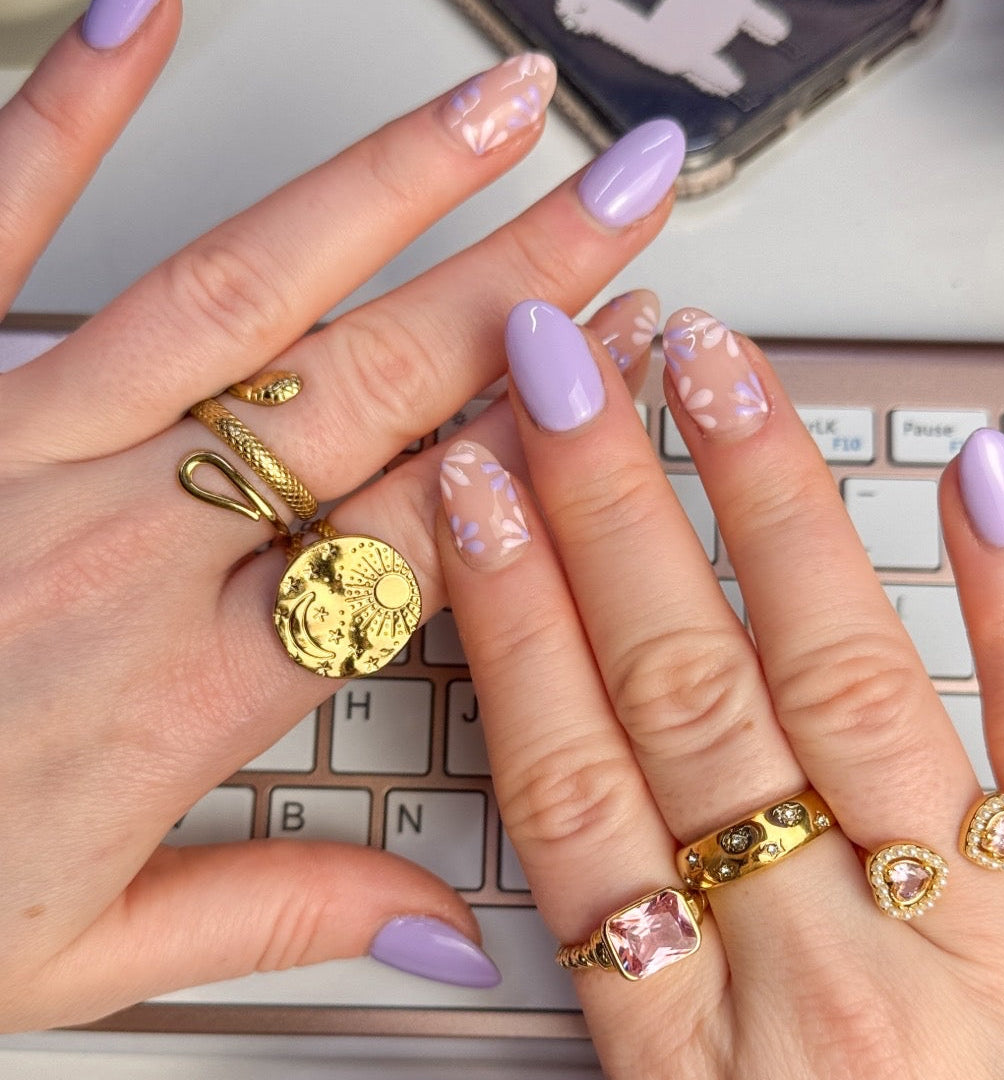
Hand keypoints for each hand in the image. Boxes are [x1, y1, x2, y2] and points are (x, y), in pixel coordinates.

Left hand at [0, 0, 682, 1030]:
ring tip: (496, 107)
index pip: (424, 536)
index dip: (544, 442)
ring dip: (384, 189)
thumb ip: (279, 916)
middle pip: (373, 391)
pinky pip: (1, 226)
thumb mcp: (81, 949)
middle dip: (523, 281)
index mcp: (182, 690)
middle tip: (627, 196)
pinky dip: (74, 115)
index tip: (626, 362)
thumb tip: (437, 936)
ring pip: (241, 296)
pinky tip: (152, 20)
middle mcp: (123, 549)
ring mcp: (24, 452)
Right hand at [437, 300, 1003, 1077]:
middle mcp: (831, 963)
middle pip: (685, 695)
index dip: (510, 617)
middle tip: (566, 377)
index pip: (572, 777)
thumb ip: (623, 1008)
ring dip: (768, 508)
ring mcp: (983, 926)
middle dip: (609, 514)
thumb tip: (557, 864)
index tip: (473, 495)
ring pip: (846, 677)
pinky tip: (983, 479)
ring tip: (712, 375)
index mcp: (705, 1044)